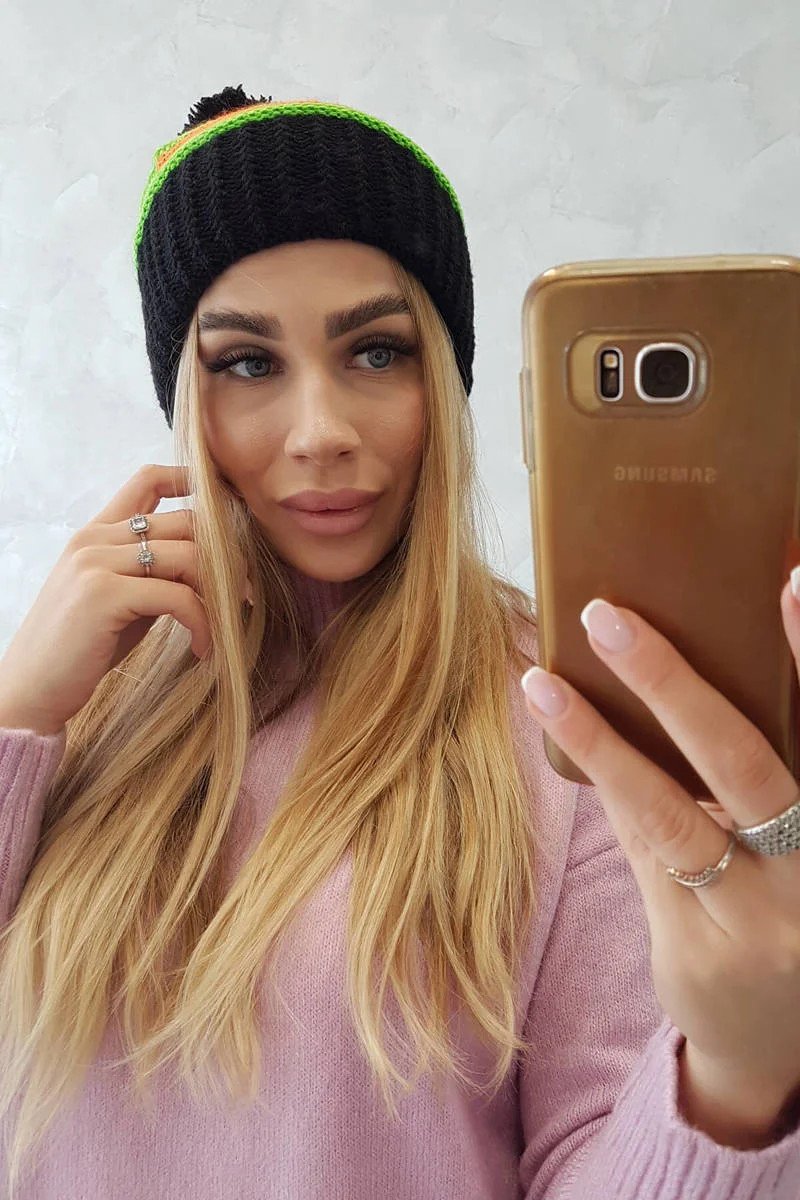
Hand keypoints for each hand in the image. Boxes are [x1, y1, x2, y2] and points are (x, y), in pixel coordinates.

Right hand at [0, 464, 251, 736]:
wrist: (32, 689)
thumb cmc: (80, 649)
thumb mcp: (121, 599)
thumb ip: (154, 573)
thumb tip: (211, 566)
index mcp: (97, 532)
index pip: (148, 480)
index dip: (193, 482)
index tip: (229, 508)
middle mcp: (95, 538)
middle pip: (185, 521)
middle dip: (227, 556)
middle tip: (244, 593)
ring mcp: (96, 563)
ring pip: (188, 555)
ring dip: (220, 593)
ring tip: (225, 627)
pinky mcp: (103, 595)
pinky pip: (178, 596)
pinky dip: (202, 624)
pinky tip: (204, 649)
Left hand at [520, 579, 799, 1108]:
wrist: (778, 1044)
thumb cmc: (792, 903)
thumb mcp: (797, 836)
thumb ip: (761, 756)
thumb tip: (686, 657)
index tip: (788, 578)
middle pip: (745, 764)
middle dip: (672, 684)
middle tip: (606, 617)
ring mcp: (761, 924)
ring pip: (669, 814)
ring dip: (600, 741)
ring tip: (542, 683)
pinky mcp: (697, 954)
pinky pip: (639, 850)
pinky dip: (605, 785)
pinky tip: (563, 728)